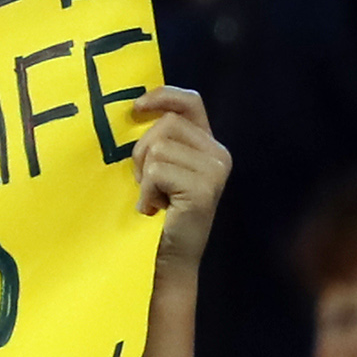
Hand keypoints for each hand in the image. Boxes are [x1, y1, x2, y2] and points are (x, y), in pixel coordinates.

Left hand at [129, 86, 229, 273]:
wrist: (171, 259)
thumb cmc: (160, 214)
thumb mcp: (160, 170)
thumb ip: (161, 141)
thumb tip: (137, 107)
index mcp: (210, 146)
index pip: (190, 103)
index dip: (164, 96)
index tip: (137, 108)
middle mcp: (219, 154)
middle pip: (166, 124)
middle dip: (143, 152)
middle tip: (146, 184)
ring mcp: (214, 171)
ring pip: (158, 148)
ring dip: (144, 175)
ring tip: (153, 198)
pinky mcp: (203, 188)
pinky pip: (157, 171)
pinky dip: (147, 191)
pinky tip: (155, 209)